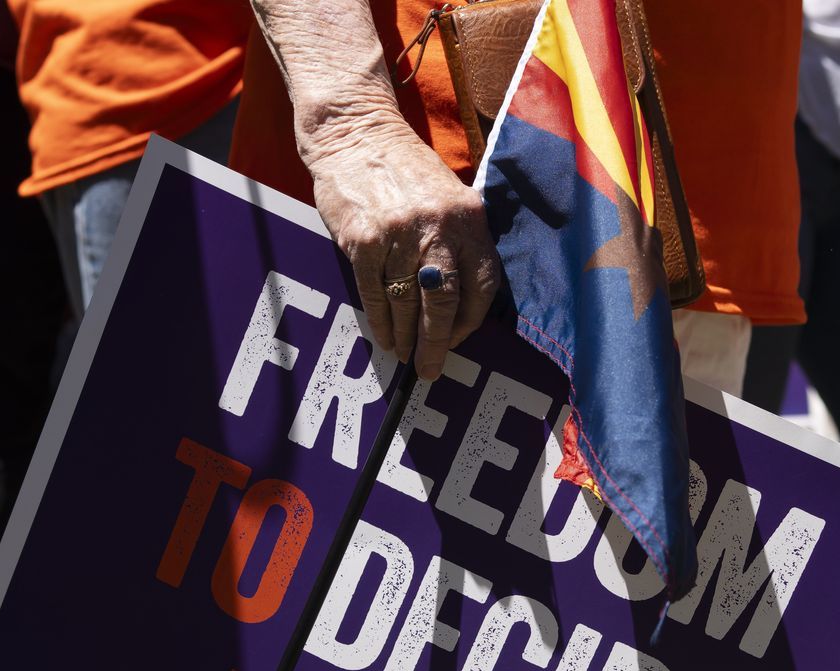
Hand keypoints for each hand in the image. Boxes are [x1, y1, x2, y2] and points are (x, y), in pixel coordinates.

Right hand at [304, 127, 501, 381]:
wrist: (356, 132)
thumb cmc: (405, 171)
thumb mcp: (449, 197)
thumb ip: (460, 241)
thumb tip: (461, 304)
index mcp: (468, 217)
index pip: (483, 284)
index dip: (472, 320)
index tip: (459, 339)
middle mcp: (437, 226)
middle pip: (445, 302)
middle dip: (438, 344)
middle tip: (431, 368)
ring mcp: (398, 234)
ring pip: (407, 303)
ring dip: (407, 338)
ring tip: (406, 356)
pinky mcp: (362, 240)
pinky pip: (375, 294)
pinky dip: (381, 322)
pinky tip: (385, 337)